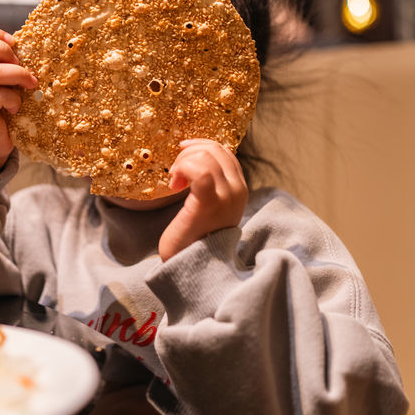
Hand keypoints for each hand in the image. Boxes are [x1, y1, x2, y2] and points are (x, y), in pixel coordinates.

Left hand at [158, 139, 247, 260]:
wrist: (192, 268)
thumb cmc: (193, 238)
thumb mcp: (207, 206)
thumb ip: (209, 184)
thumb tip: (194, 157)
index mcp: (239, 189)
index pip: (224, 152)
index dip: (201, 146)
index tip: (182, 154)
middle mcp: (238, 191)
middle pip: (214, 150)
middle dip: (188, 154)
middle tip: (175, 174)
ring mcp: (227, 196)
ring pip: (205, 156)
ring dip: (182, 162)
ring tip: (174, 182)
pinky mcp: (210, 202)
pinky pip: (199, 169)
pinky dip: (182, 169)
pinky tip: (174, 185)